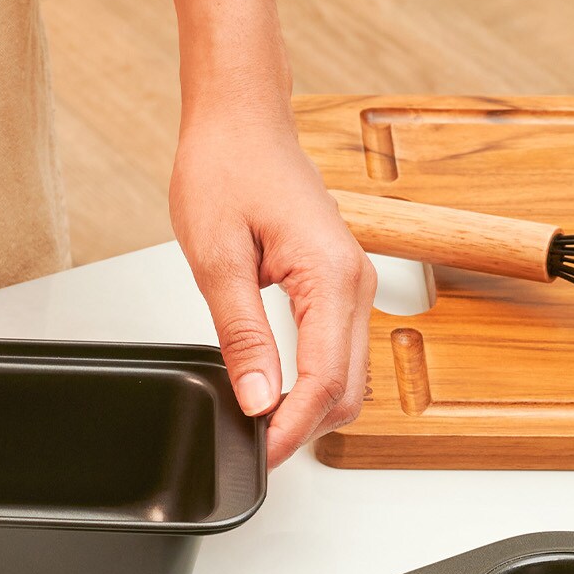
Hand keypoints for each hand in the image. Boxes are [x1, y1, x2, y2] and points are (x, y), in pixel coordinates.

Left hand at [166, 0, 375, 468]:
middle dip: (306, 428)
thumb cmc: (226, 166)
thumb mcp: (217, 259)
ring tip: (261, 425)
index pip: (325, 379)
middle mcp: (356, 280)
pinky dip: (314, 382)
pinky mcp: (341, 283)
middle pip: (349, 389)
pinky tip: (276, 392)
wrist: (240, 118)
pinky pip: (340, 351)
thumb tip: (258, 400)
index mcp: (329, 274)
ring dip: (312, 409)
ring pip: (350, 376)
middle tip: (255, 449)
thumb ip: (242, 337)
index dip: (294, 429)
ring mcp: (354, 282)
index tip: (262, 455)